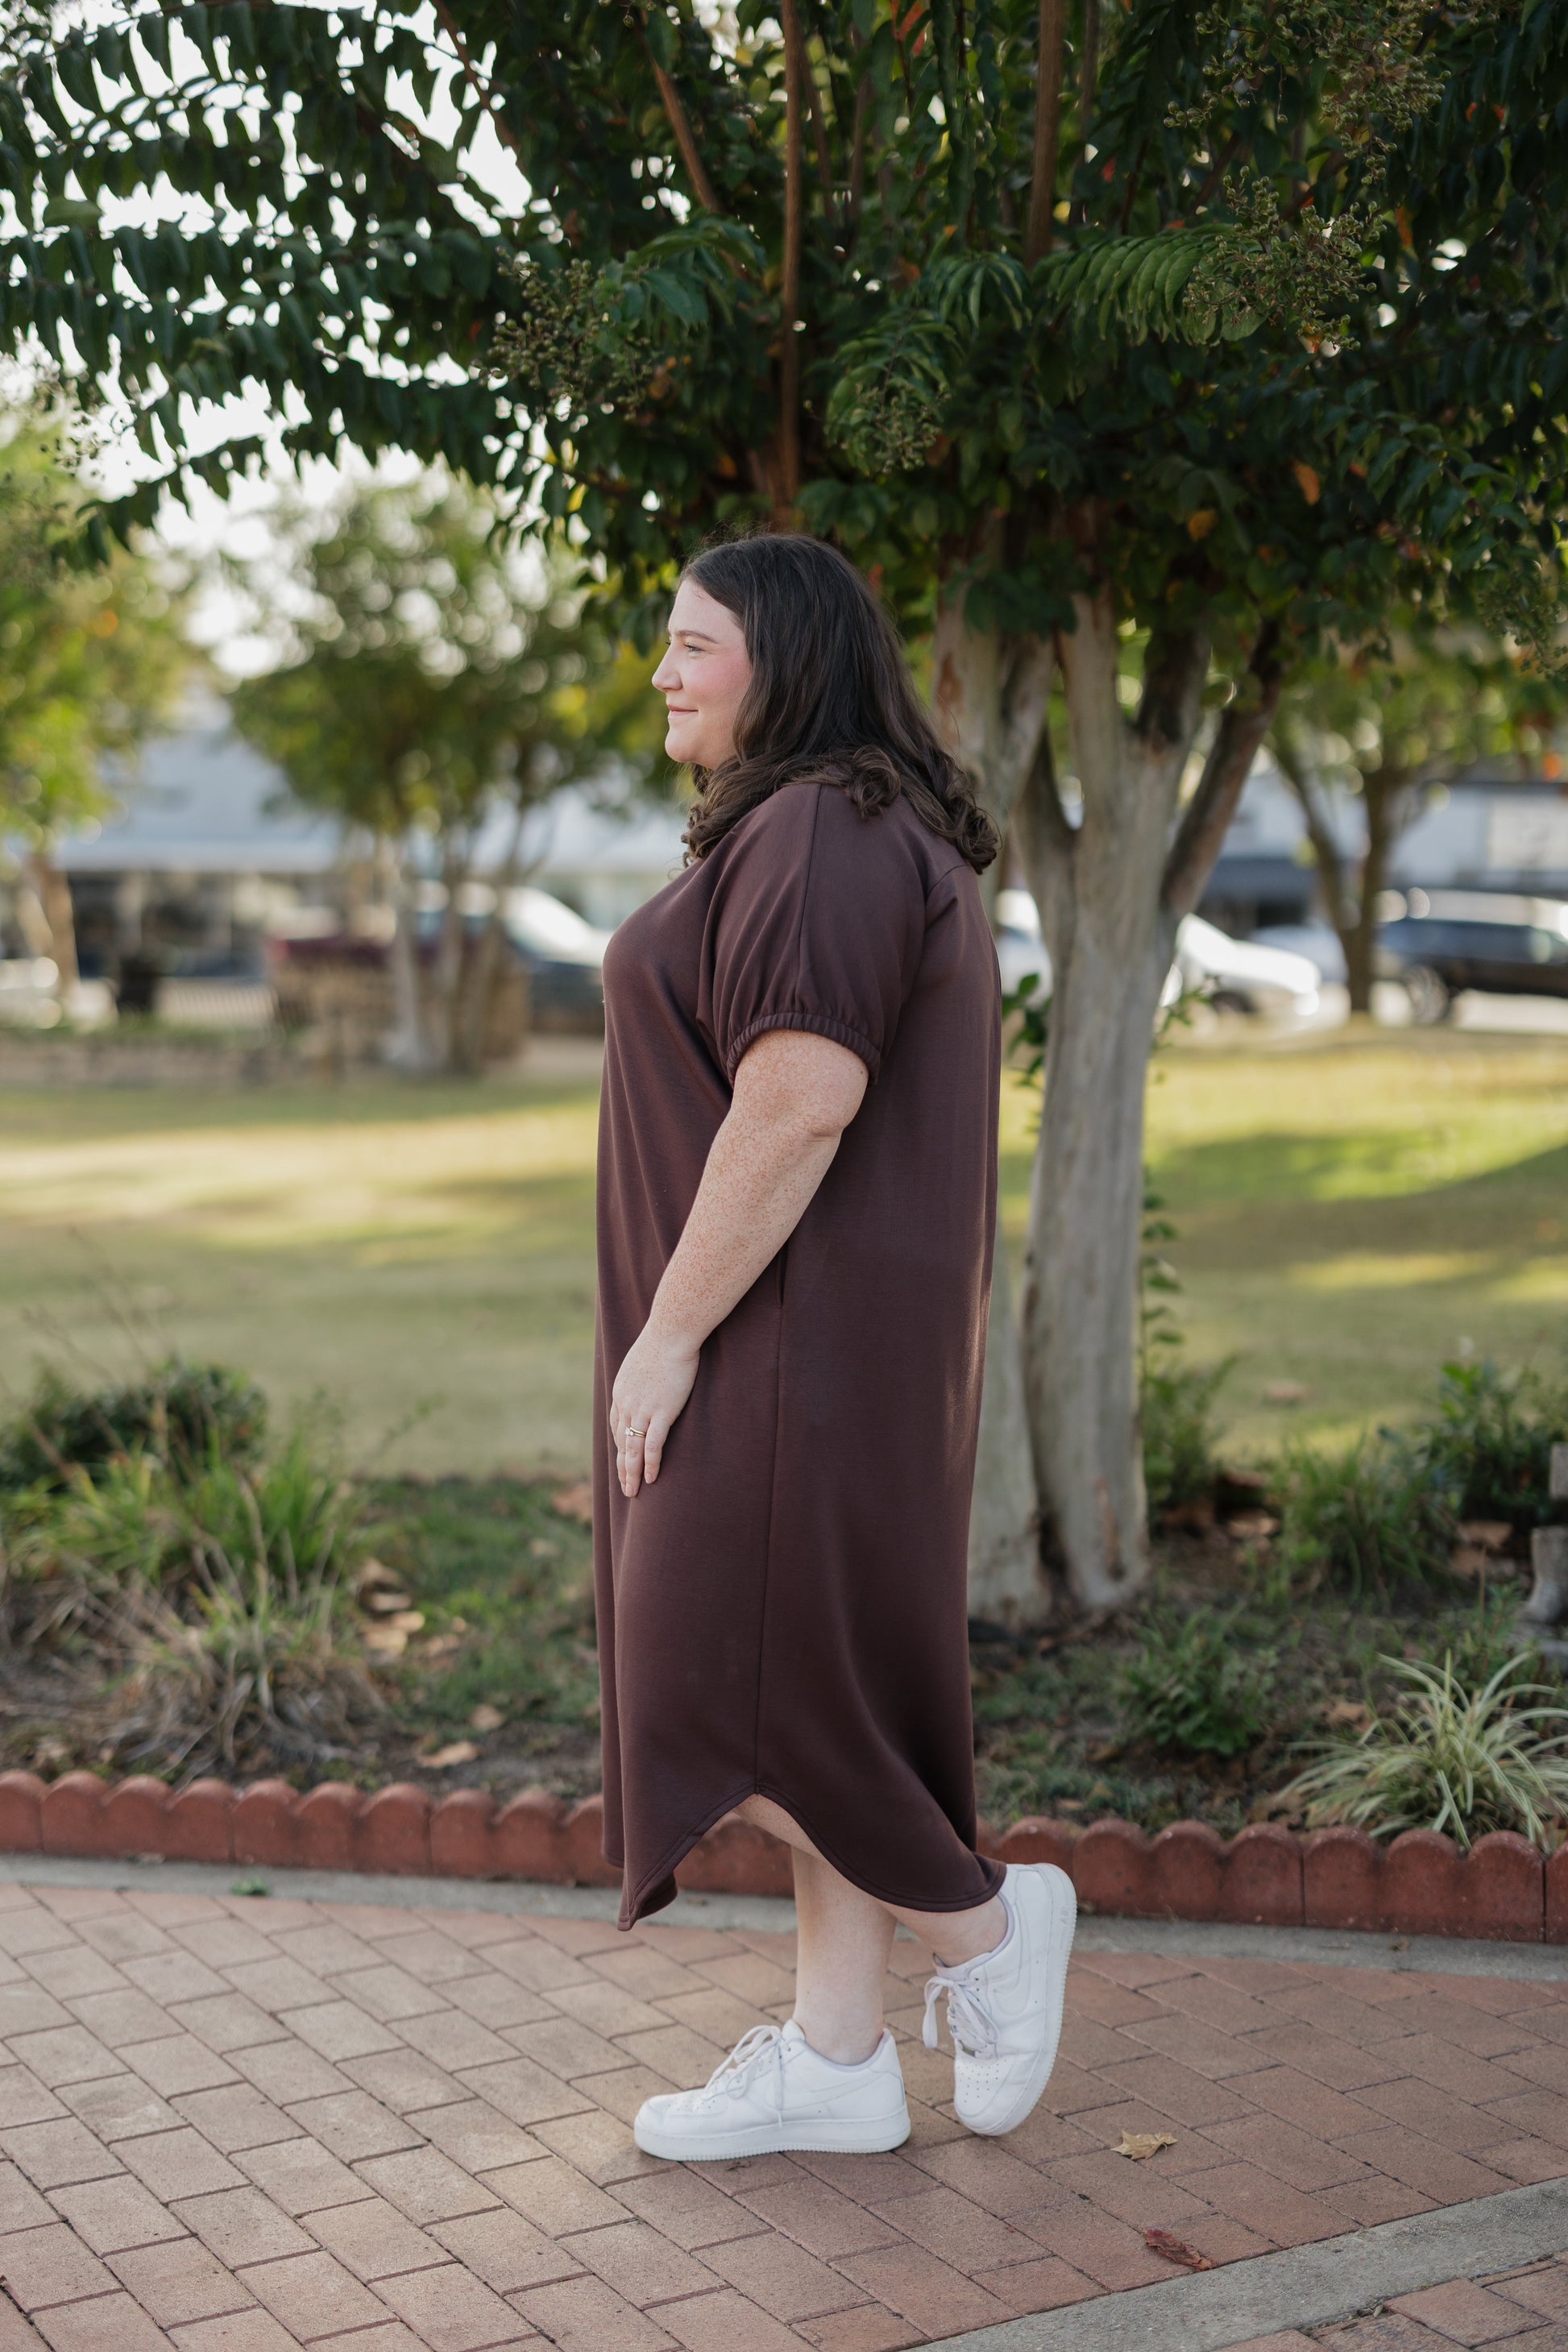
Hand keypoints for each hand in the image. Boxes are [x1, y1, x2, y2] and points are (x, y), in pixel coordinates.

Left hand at [610, 1322, 699, 1496]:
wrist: (671, 1333)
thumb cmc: (663, 1340)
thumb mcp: (644, 1357)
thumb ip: (643, 1372)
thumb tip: (651, 1372)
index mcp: (621, 1390)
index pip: (616, 1424)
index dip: (620, 1443)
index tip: (623, 1457)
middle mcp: (627, 1403)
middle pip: (621, 1442)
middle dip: (622, 1466)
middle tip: (624, 1486)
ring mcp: (643, 1410)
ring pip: (633, 1449)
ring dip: (631, 1473)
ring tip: (632, 1491)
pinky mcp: (662, 1413)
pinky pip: (653, 1445)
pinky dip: (650, 1464)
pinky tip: (650, 1478)